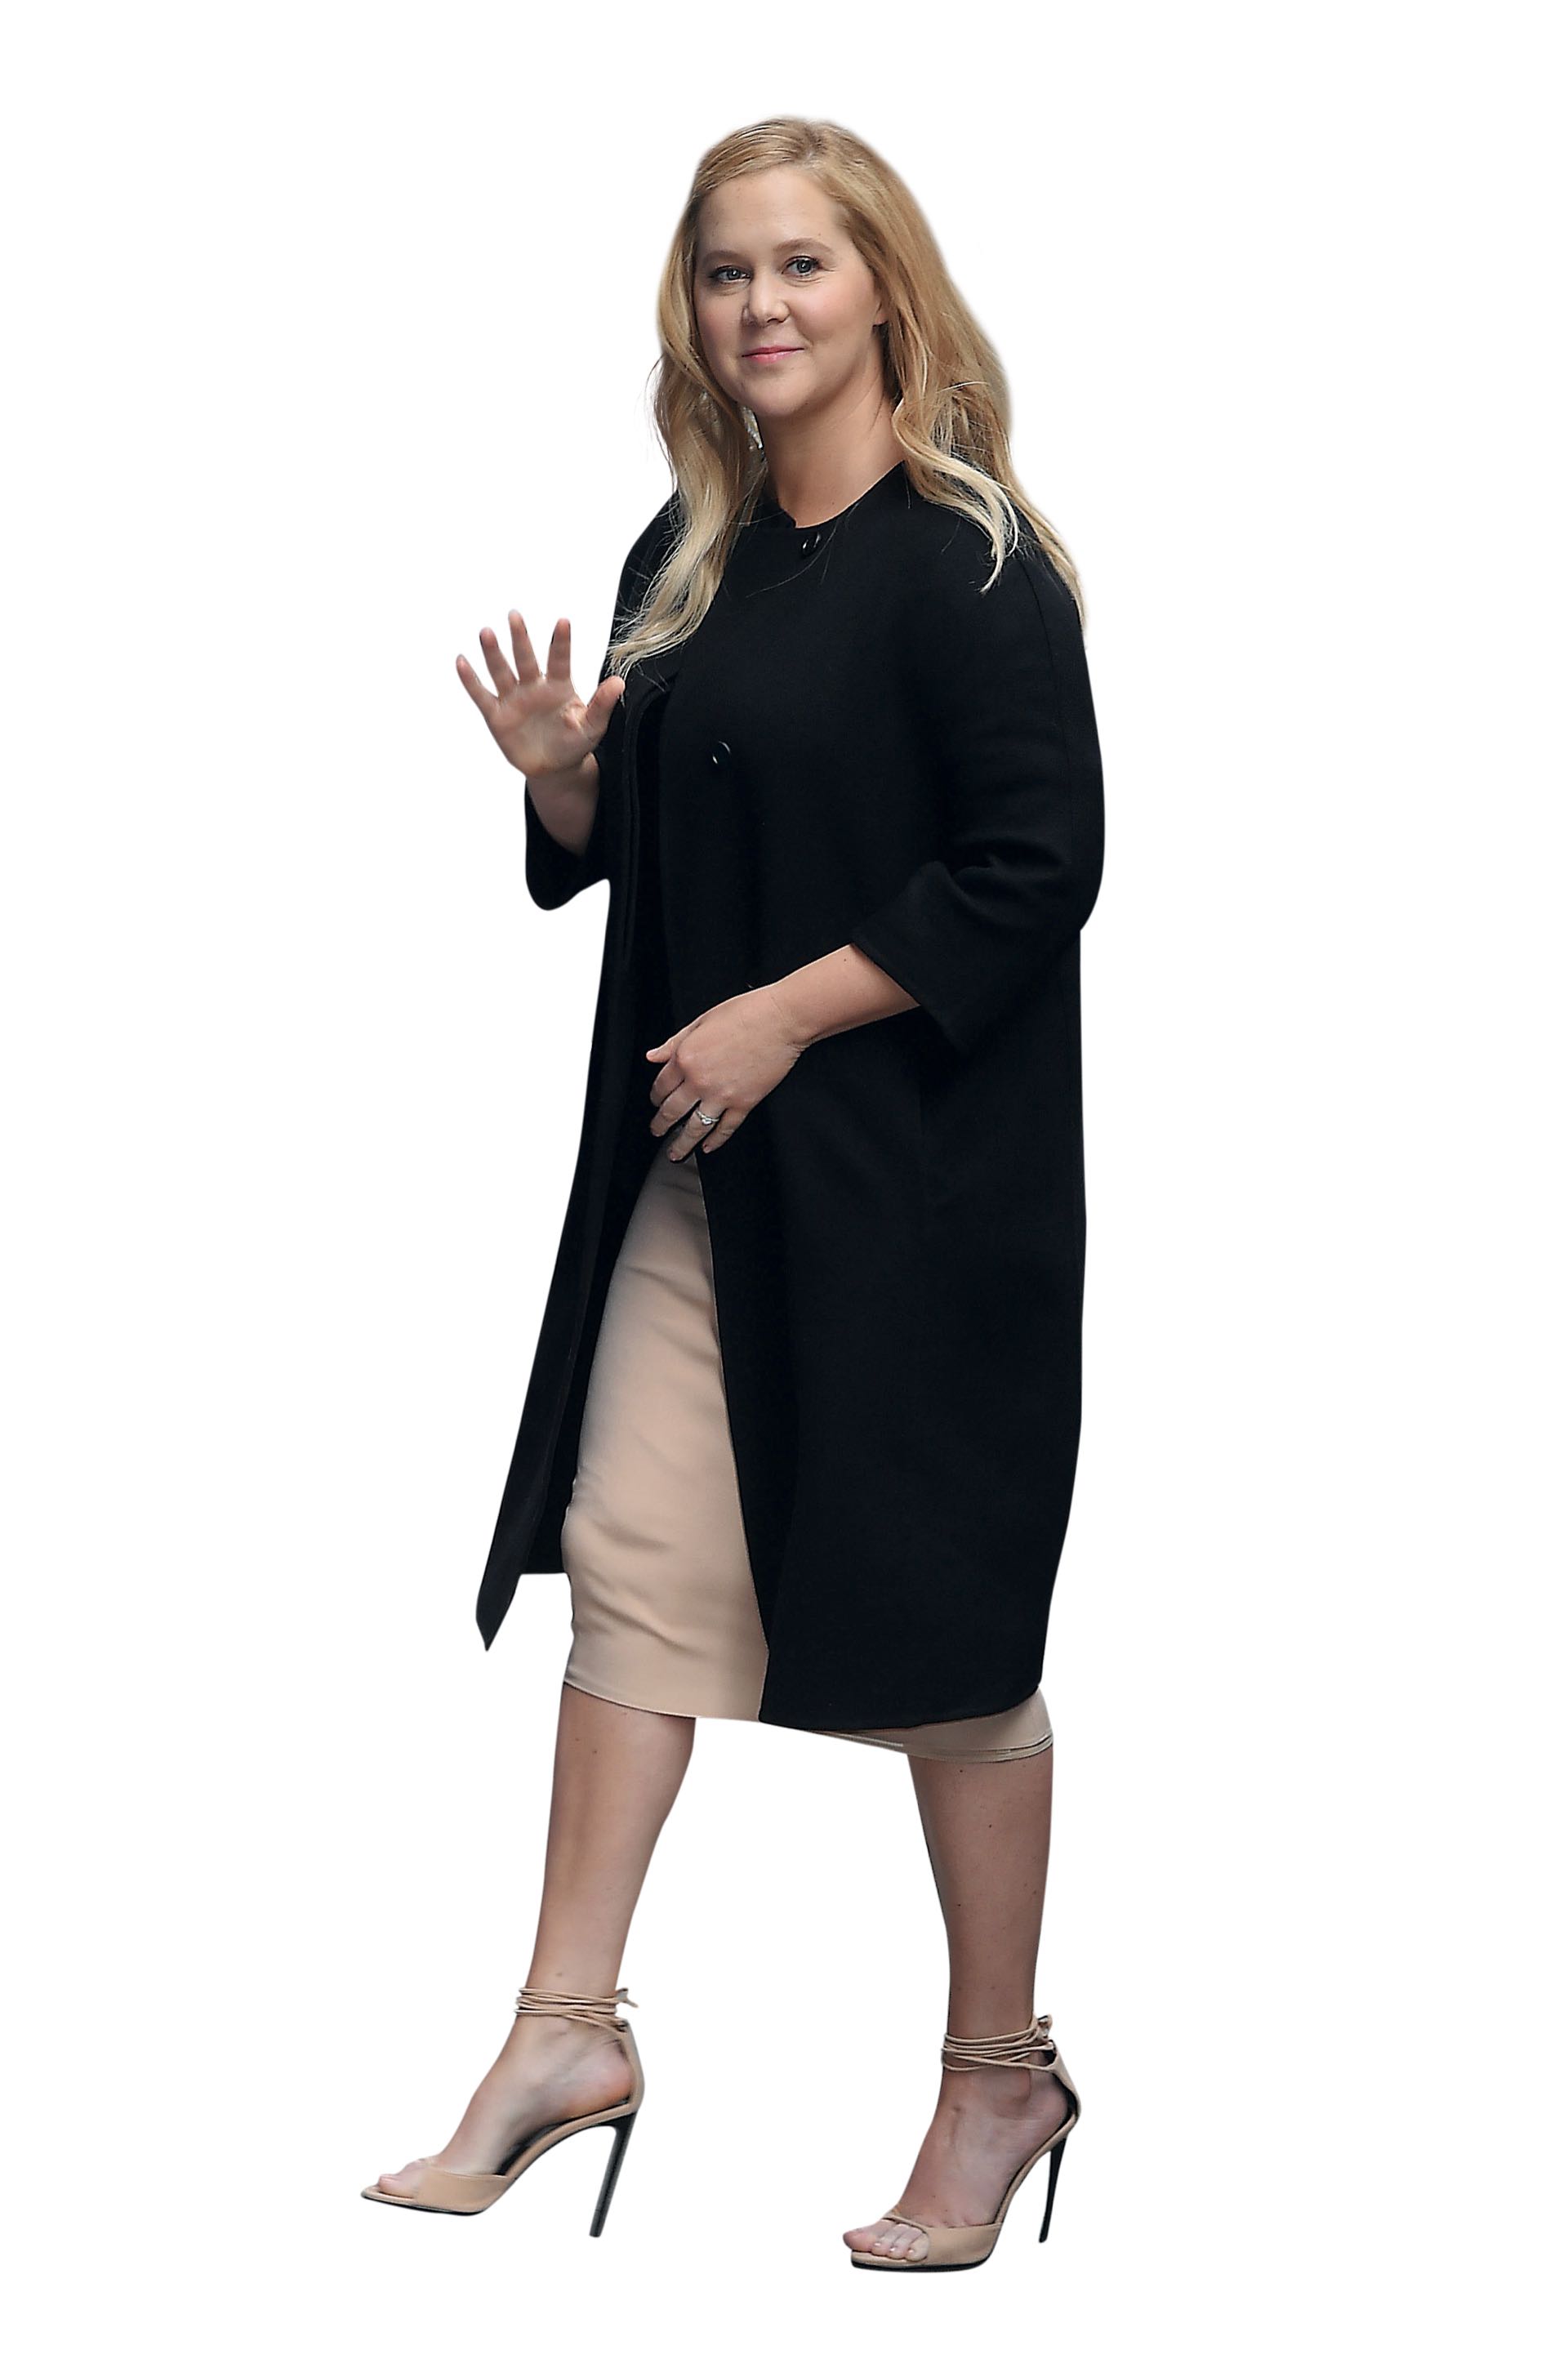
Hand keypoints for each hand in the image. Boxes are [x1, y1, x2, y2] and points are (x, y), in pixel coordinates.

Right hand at [456, 612, 623, 778]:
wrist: (554, 768)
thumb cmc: (575, 743)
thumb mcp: (592, 727)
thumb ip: (603, 704)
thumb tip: (619, 682)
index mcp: (559, 686)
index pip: (560, 660)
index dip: (561, 642)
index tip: (563, 622)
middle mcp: (534, 687)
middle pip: (526, 659)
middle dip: (520, 639)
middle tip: (515, 616)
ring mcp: (514, 699)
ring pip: (502, 672)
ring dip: (493, 653)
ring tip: (486, 633)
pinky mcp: (497, 716)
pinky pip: (481, 695)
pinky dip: (470, 680)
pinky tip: (461, 661)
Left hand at [645, 986, 809, 1157]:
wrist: (781, 1020)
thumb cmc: (746, 1013)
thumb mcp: (701, 1021)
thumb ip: (674, 1042)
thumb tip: (654, 1056)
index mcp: (686, 1057)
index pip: (661, 1085)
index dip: (654, 1097)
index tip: (655, 1101)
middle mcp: (700, 1080)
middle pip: (672, 1111)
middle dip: (660, 1125)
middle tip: (656, 1131)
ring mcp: (722, 1095)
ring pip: (695, 1127)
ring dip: (682, 1143)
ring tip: (675, 1152)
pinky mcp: (744, 1103)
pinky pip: (725, 1128)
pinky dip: (716, 1140)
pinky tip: (709, 1146)